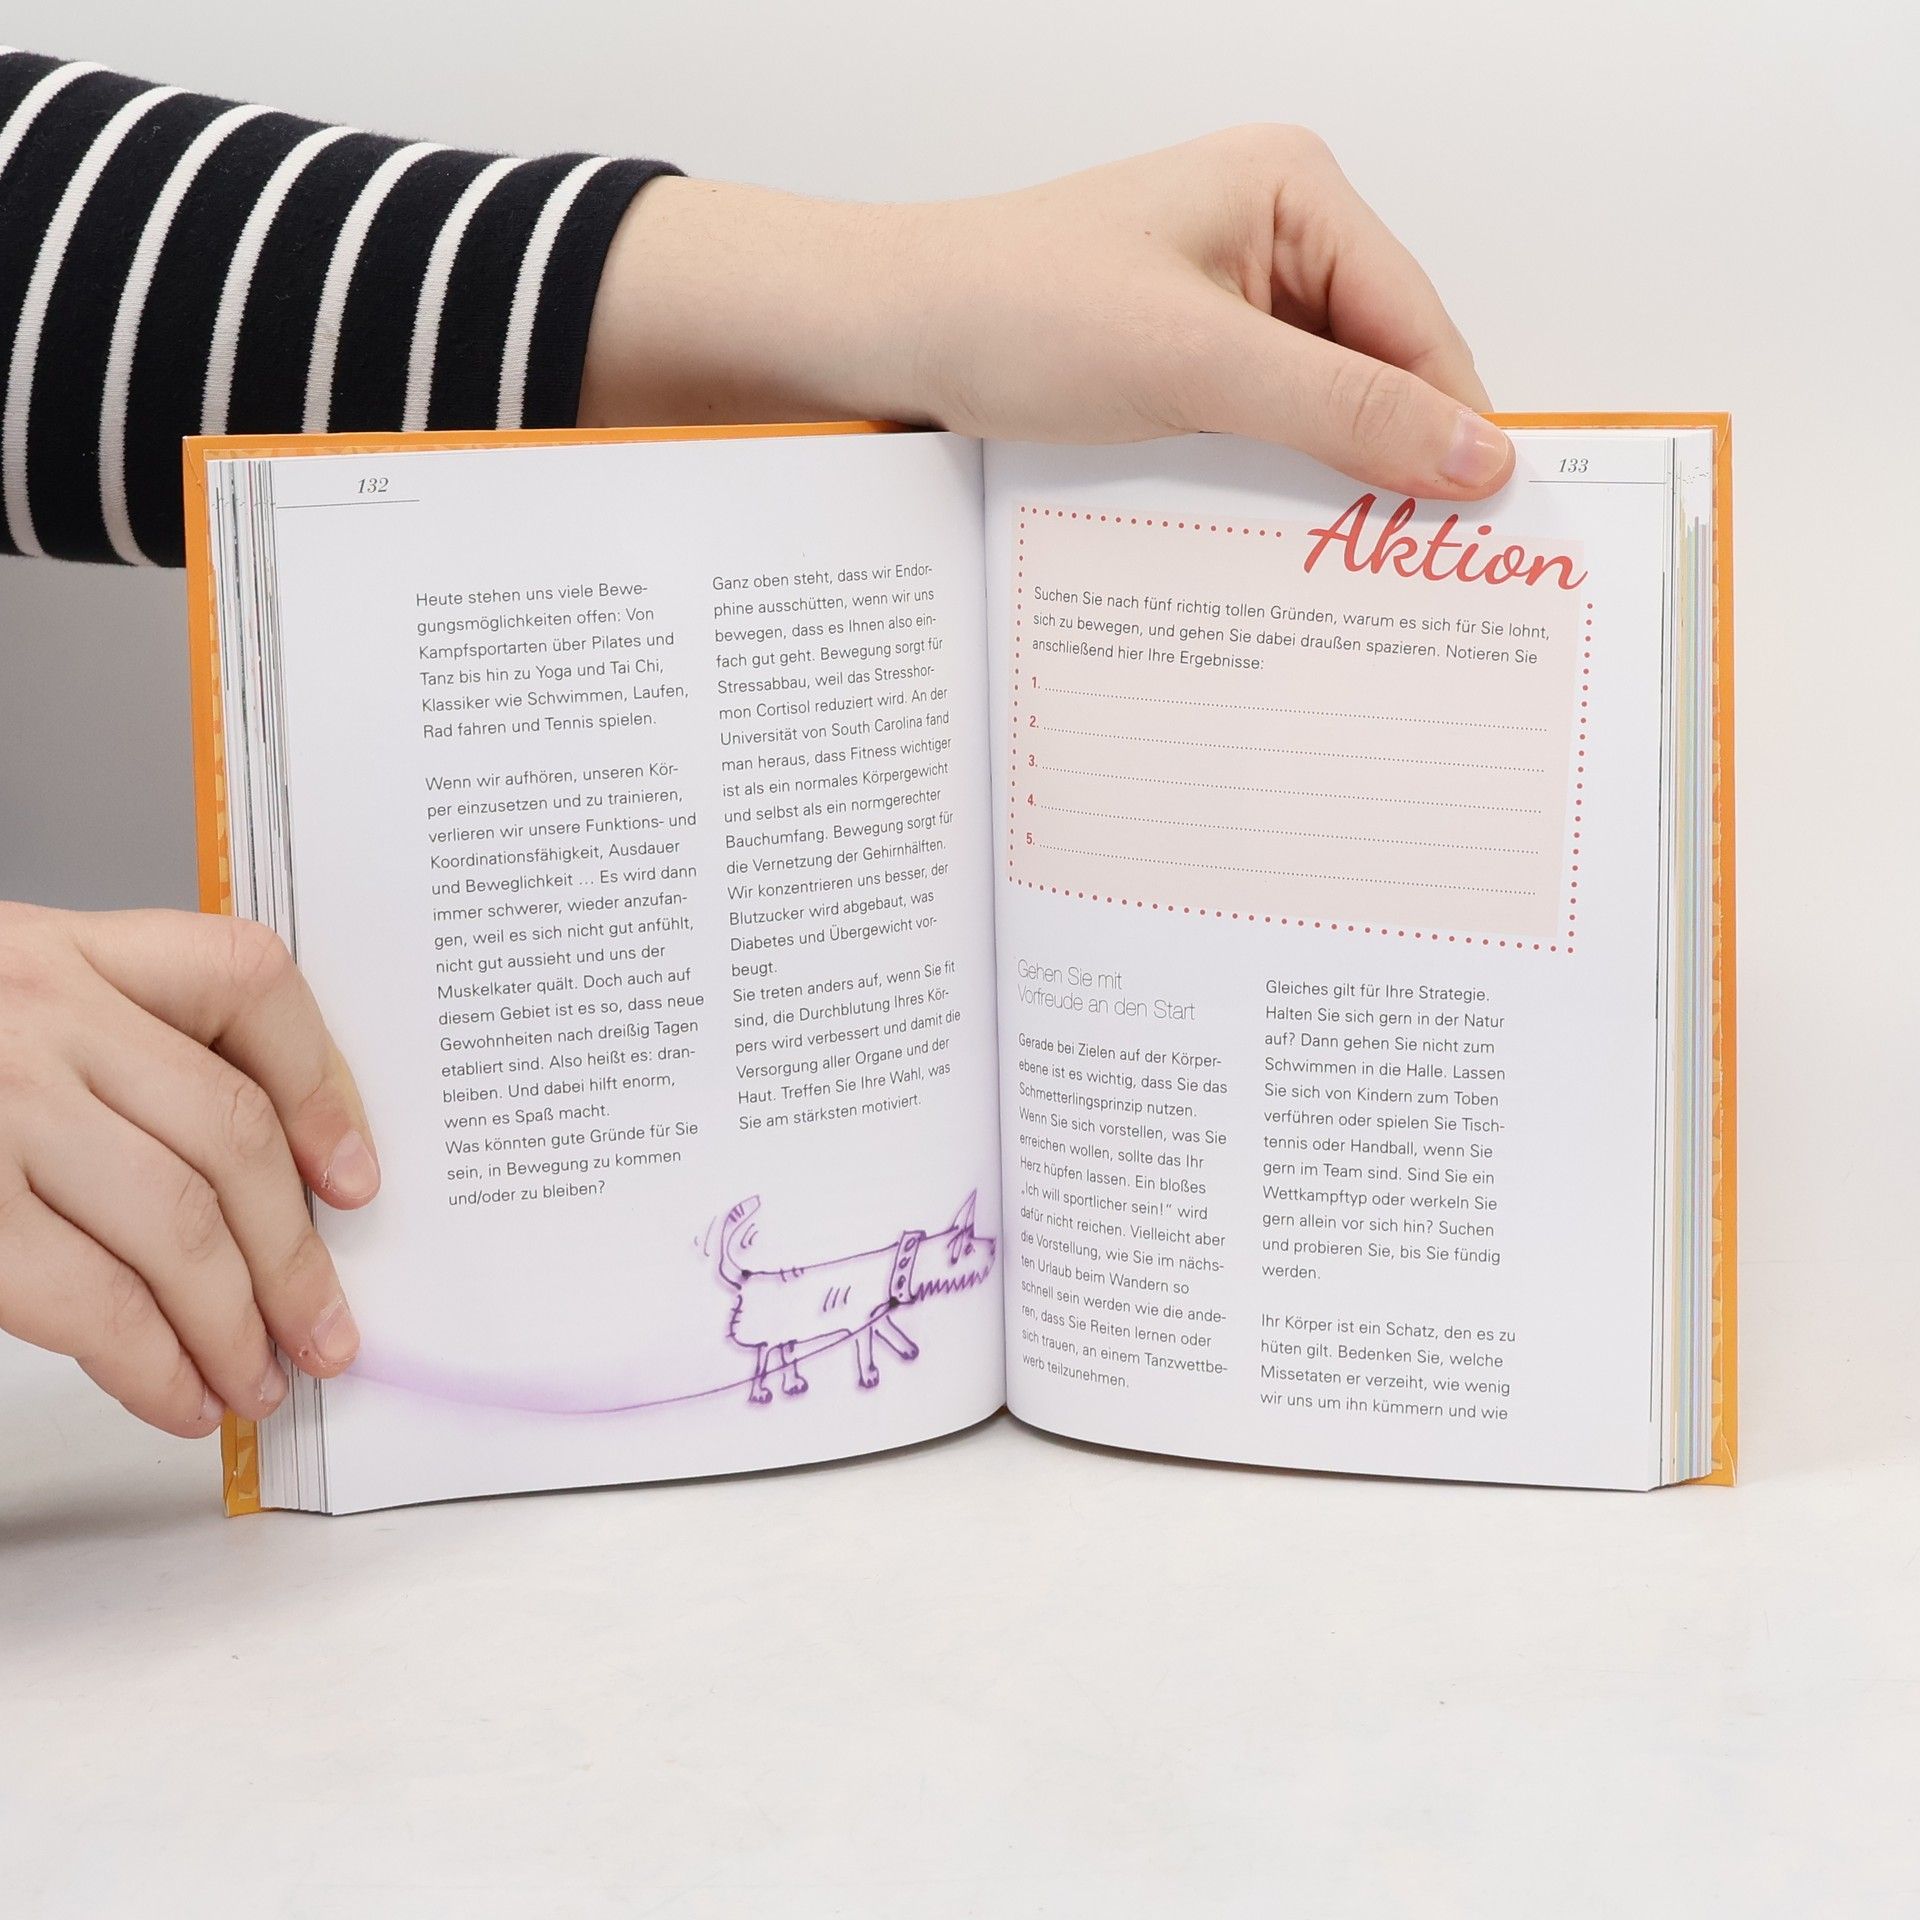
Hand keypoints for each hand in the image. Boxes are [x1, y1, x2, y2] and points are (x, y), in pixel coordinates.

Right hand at [0, 904, 375, 1435]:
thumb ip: (107, 1053)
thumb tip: (261, 1177)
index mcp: (64, 950)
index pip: (246, 977)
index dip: (325, 1083)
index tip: (358, 1175)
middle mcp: (39, 1012)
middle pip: (232, 1129)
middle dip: (297, 1251)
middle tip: (327, 1331)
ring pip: (178, 1219)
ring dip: (238, 1321)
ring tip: (259, 1379)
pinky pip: (89, 1296)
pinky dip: (152, 1362)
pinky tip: (178, 1396)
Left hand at [580, 125, 1511, 499]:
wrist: (886, 336)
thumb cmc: (1014, 310)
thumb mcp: (1195, 364)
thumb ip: (1340, 410)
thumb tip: (1475, 456)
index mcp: (1295, 191)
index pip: (1418, 324)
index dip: (1452, 427)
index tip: (1480, 530)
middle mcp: (1273, 236)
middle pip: (1378, 368)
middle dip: (1388, 462)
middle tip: (1410, 570)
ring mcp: (1227, 300)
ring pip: (1319, 408)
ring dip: (1325, 481)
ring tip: (1343, 566)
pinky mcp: (1184, 358)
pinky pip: (1260, 427)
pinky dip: (1268, 481)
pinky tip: (1270, 538)